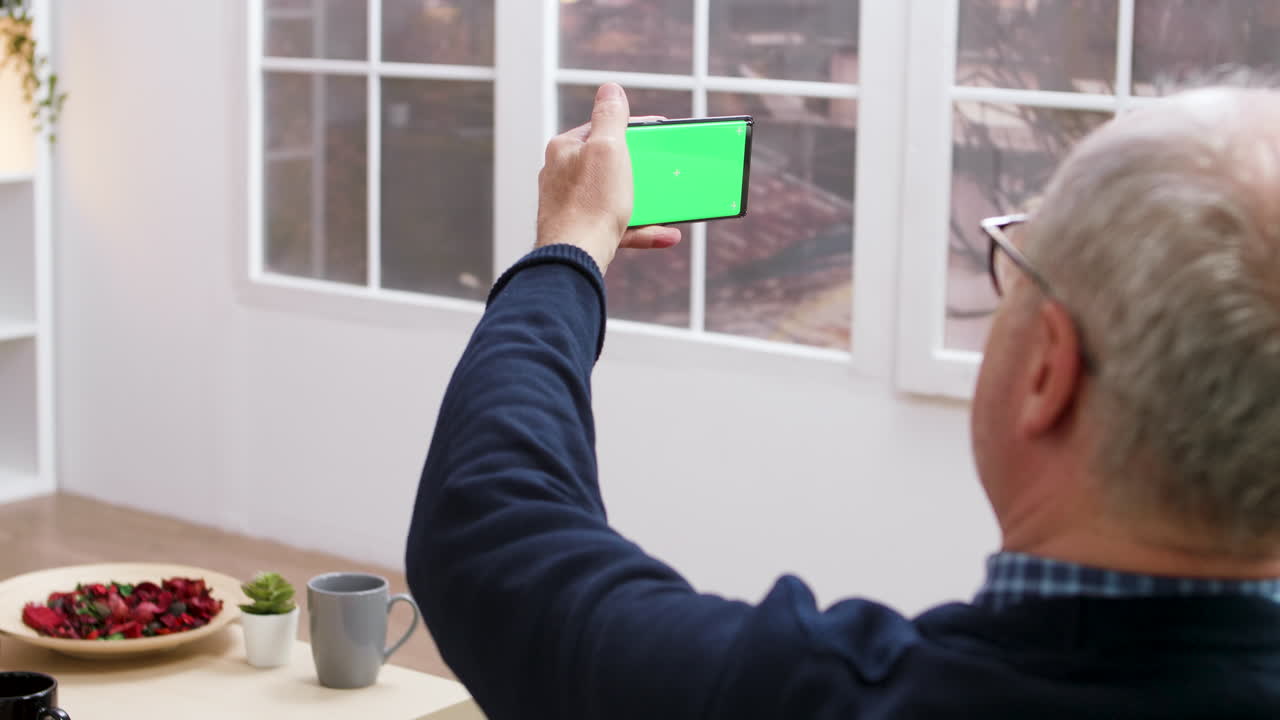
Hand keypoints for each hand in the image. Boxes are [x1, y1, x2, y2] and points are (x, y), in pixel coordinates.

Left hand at [535, 83, 681, 273]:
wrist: (575, 257)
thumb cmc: (589, 202)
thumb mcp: (607, 147)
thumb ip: (610, 115)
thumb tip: (610, 89)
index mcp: (566, 149)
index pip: (602, 129)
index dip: (634, 128)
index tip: (659, 133)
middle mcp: (563, 175)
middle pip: (610, 163)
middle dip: (641, 167)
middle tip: (664, 169)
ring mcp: (571, 205)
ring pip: (615, 196)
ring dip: (647, 200)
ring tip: (670, 205)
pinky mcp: (582, 232)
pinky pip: (618, 225)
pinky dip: (643, 229)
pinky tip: (667, 234)